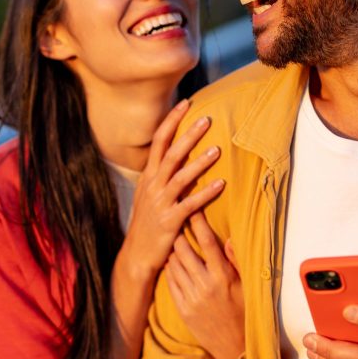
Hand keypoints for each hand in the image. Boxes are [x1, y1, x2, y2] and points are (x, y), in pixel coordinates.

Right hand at [120, 101, 223, 280]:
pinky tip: (221, 184)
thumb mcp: (148, 195)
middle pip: (170, 154)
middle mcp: (152, 186)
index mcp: (148, 177)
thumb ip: (159, 175)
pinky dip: (205, 193)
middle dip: (188, 135)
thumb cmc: (147, 224)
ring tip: (217, 149)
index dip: (171, 121)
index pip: (159, 142)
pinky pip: (190, 204)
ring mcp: (160, 203)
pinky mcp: (170, 221)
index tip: (185, 104)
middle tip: (207, 120)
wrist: (136, 255)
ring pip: (180, 177)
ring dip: (199, 162)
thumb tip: (175, 154)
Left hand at [166, 212, 244, 358]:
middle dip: (179, 232)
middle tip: (176, 219)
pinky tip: (170, 261)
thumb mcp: (246, 286)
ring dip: (172, 249)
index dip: (199, 222)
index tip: (193, 207)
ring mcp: (191, 297)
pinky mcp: (182, 308)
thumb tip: (229, 239)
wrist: (234, 347)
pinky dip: (169, 268)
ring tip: (171, 237)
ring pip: (174, 264)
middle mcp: (205, 285)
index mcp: (224, 276)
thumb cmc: (244, 313)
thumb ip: (236, 262)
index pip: (208, 242)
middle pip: (185, 250)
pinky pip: (170, 282)